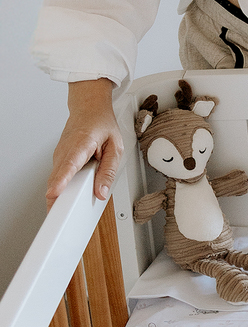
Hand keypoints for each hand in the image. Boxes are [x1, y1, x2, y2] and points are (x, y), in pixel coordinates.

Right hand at [47, 79, 122, 206]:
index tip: (54, 192)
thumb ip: (108, 171)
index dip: (61, 180)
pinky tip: (69, 196)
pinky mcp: (59, 160)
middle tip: (60, 217)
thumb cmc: (102, 125)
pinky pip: (59, 177)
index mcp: (81, 143)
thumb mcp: (115, 147)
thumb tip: (101, 192)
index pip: (69, 165)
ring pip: (56, 179)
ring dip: (59, 195)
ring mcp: (59, 155)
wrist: (89, 108)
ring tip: (65, 212)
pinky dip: (62, 187)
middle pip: (57, 177)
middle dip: (57, 198)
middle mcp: (66, 150)